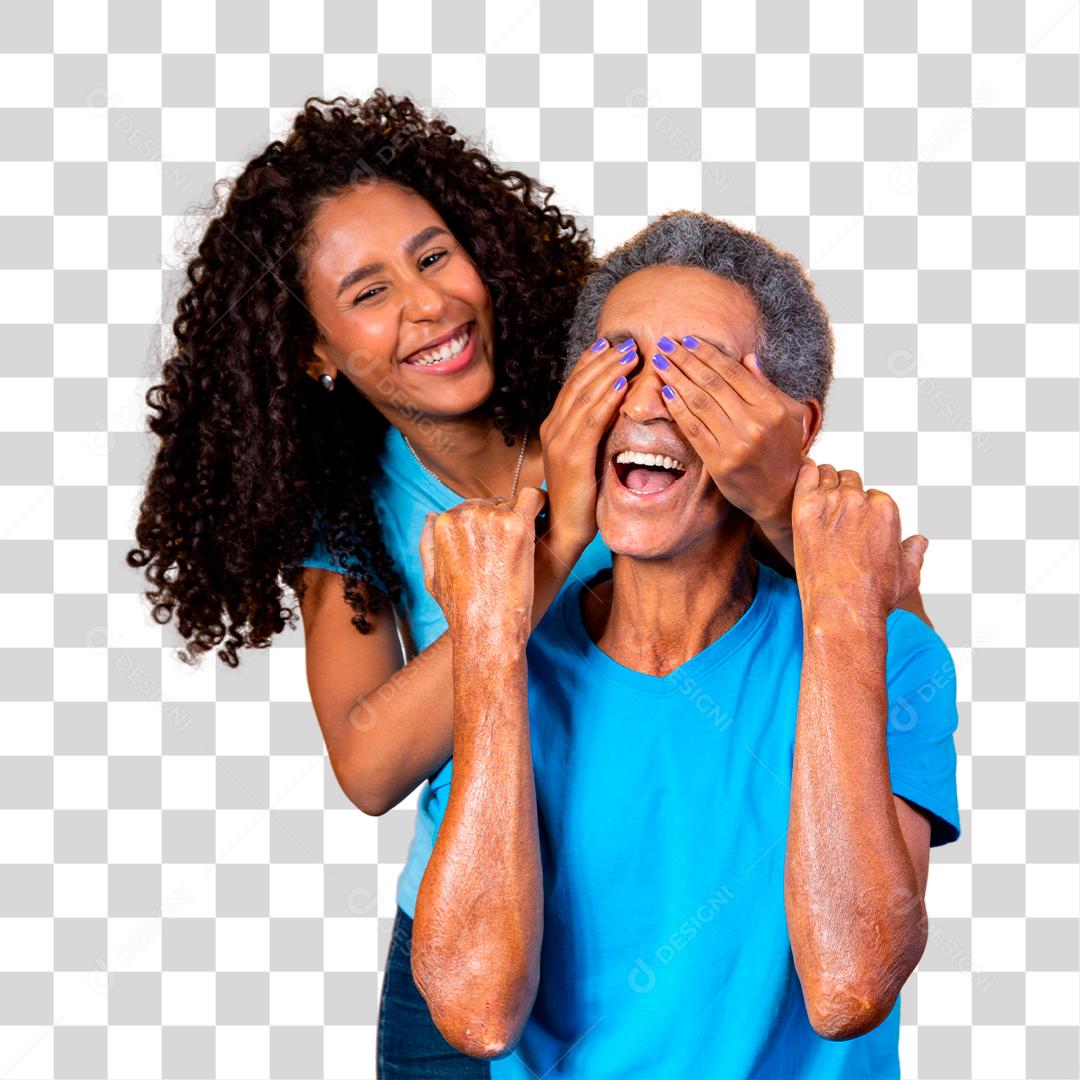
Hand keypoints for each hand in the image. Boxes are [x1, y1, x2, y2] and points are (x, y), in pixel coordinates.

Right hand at [420, 486, 545, 637]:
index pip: (470, 508)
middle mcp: (464, 515)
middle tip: (512, 550)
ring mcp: (491, 519)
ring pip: (513, 502)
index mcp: (443, 523)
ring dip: (520, 519)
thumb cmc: (461, 609)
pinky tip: (544, 518)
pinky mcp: (516, 526)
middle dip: (503, 521)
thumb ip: (427, 544)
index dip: (486, 528)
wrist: (485, 629)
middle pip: (492, 503)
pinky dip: (541, 504)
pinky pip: (534, 498)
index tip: (497, 546)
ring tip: (524, 547)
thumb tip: (430, 516)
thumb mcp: (431, 578)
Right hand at [538, 336, 635, 557]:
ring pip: (585, 396)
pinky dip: (607, 399)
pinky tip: (622, 385)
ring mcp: (560, 441)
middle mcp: (553, 428)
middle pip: (579, 383)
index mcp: (555, 426)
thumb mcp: (586, 457)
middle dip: (604, 360)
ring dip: (610, 372)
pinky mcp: (572, 456)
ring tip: (630, 354)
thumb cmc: (580, 496)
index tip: (611, 343)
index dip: (592, 361)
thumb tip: (616, 409)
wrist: (563, 529)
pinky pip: (591, 420)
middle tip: (627, 342)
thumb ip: (594, 432)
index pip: (574, 384)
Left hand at [654, 337, 807, 529]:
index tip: (687, 340)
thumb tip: (747, 357)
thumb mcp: (787, 415)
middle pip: (711, 383)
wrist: (781, 494)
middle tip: (664, 344)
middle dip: (684, 360)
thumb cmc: (784, 451)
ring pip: (699, 402)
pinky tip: (664, 392)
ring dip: (675, 379)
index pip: (733, 372)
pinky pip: (693, 429)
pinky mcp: (720, 462)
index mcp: (772, 407)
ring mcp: (736, 444)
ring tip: (659, 363)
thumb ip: (766, 386)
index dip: (707, 353)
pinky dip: (677, 409)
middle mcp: (755, 423)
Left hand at [791, 460, 927, 620]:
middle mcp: (860, 500)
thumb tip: (920, 541)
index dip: (863, 510)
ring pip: (828, 475)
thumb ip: (913, 552)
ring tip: (817, 502)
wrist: (842, 609)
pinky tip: (803, 483)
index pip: (873, 495)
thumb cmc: (874, 596)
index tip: (853, 524)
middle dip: (844, 493)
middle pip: (850, 481)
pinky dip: (805, 474)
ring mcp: (831, 501)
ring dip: (824, 484)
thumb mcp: (907, 574)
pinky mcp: (805, 506)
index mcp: (886, 509)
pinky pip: (805, 474)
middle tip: (833, 514)